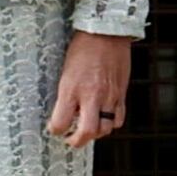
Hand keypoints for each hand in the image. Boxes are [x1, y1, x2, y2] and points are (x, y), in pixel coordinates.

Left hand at [46, 29, 135, 148]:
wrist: (107, 34)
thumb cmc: (84, 47)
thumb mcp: (66, 71)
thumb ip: (67, 93)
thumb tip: (65, 110)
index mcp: (72, 89)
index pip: (60, 123)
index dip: (55, 130)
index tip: (54, 128)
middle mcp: (91, 96)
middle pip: (87, 133)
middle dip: (76, 141)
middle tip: (71, 139)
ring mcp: (109, 96)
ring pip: (105, 129)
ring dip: (95, 133)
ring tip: (88, 128)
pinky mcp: (121, 94)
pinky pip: (119, 119)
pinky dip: (111, 123)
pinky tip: (104, 117)